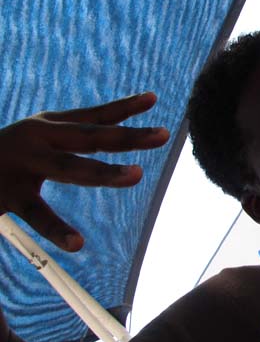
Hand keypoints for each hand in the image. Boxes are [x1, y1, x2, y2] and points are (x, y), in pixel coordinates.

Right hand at [0, 92, 169, 251]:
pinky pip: (37, 214)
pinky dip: (57, 229)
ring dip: (105, 172)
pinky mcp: (7, 194)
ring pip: (72, 169)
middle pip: (92, 137)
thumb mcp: (39, 136)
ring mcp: (24, 164)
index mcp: (49, 125)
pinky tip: (78, 243)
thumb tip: (109, 128)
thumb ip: (72, 135)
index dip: (125, 107)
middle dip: (129, 136)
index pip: (95, 115)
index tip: (153, 99)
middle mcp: (40, 139)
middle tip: (163, 135)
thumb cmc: (6, 150)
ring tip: (136, 175)